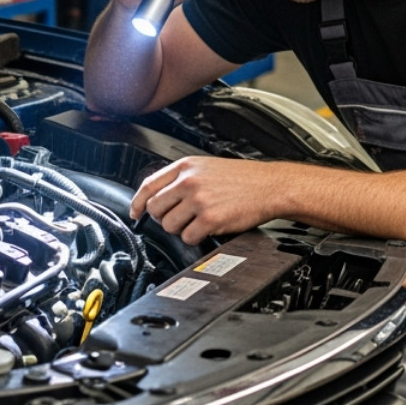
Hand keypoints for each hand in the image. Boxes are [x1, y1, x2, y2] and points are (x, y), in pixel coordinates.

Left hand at [130, 156, 282, 243]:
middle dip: (163, 218)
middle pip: (155, 209)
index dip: (137, 202)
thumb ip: (183, 178)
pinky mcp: (209, 219)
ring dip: (180, 229)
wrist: (270, 186)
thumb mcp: (208, 167)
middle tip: (179, 218)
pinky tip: (208, 228)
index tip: (135, 212)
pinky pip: (188, 237)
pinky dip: (195, 237)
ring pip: (169, 226)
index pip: (149, 185)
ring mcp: (198, 200)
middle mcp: (189, 182)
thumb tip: (161, 195)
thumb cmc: (244, 178)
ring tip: (198, 222)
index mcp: (187, 167)